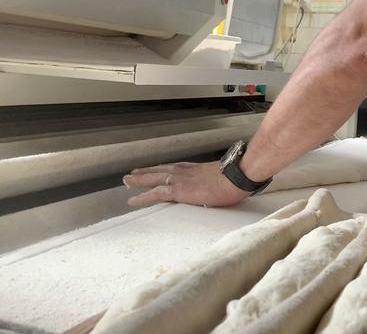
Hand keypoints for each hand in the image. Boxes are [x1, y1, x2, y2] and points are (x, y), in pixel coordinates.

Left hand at [123, 161, 248, 207]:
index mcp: (195, 169)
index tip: (154, 170)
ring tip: (127, 182)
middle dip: (145, 172)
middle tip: (132, 174)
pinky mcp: (179, 190)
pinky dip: (142, 196)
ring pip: (153, 179)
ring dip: (138, 180)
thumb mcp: (223, 178)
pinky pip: (156, 194)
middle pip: (159, 171)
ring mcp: (180, 180)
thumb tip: (219, 191)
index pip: (174, 169)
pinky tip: (133, 200)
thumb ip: (216, 183)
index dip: (161, 170)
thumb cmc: (236, 178)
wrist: (237, 176)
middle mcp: (184, 171)